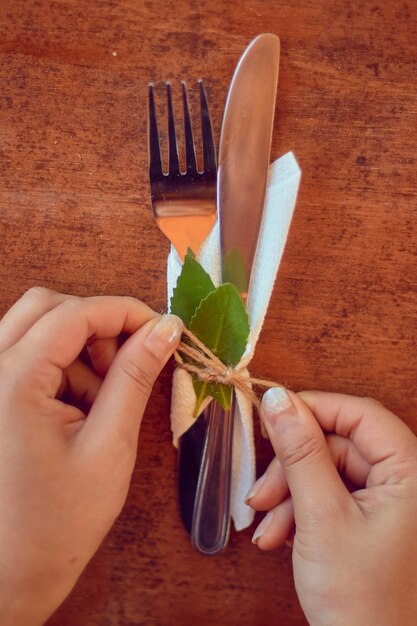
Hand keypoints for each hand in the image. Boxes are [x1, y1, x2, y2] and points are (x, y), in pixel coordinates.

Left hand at [0, 288, 182, 625]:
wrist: (7, 577)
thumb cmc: (57, 523)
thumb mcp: (109, 446)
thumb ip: (136, 378)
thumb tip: (166, 330)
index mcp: (11, 382)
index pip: (74, 314)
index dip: (125, 312)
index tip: (164, 330)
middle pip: (46, 308)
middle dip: (97, 325)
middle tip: (131, 362)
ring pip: (36, 329)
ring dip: (78, 350)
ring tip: (103, 402)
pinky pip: (26, 356)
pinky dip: (61, 369)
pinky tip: (78, 411)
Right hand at [247, 388, 416, 625]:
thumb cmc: (360, 601)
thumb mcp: (322, 517)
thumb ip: (300, 453)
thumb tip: (278, 400)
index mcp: (411, 473)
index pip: (360, 415)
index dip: (313, 410)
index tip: (271, 416)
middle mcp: (404, 481)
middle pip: (337, 446)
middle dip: (292, 470)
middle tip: (259, 493)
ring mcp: (387, 502)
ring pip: (327, 473)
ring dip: (289, 497)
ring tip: (266, 530)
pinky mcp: (369, 520)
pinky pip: (328, 497)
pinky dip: (299, 513)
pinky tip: (278, 539)